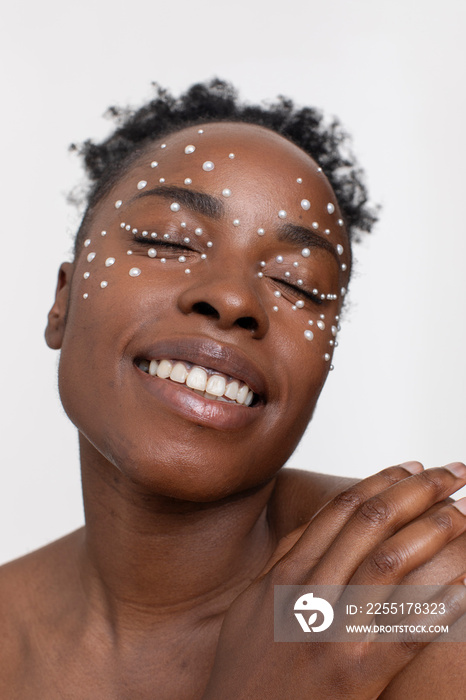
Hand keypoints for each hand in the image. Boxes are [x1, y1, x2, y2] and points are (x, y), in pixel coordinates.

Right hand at [202, 462, 465, 699]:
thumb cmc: (249, 669)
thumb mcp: (253, 604)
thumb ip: (283, 560)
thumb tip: (314, 522)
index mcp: (286, 574)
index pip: (341, 510)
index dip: (382, 481)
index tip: (413, 466)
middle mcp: (311, 594)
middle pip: (372, 524)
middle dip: (418, 491)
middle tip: (451, 472)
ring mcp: (335, 632)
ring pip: (392, 563)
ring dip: (434, 532)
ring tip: (463, 513)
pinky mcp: (358, 674)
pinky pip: (407, 630)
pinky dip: (440, 605)